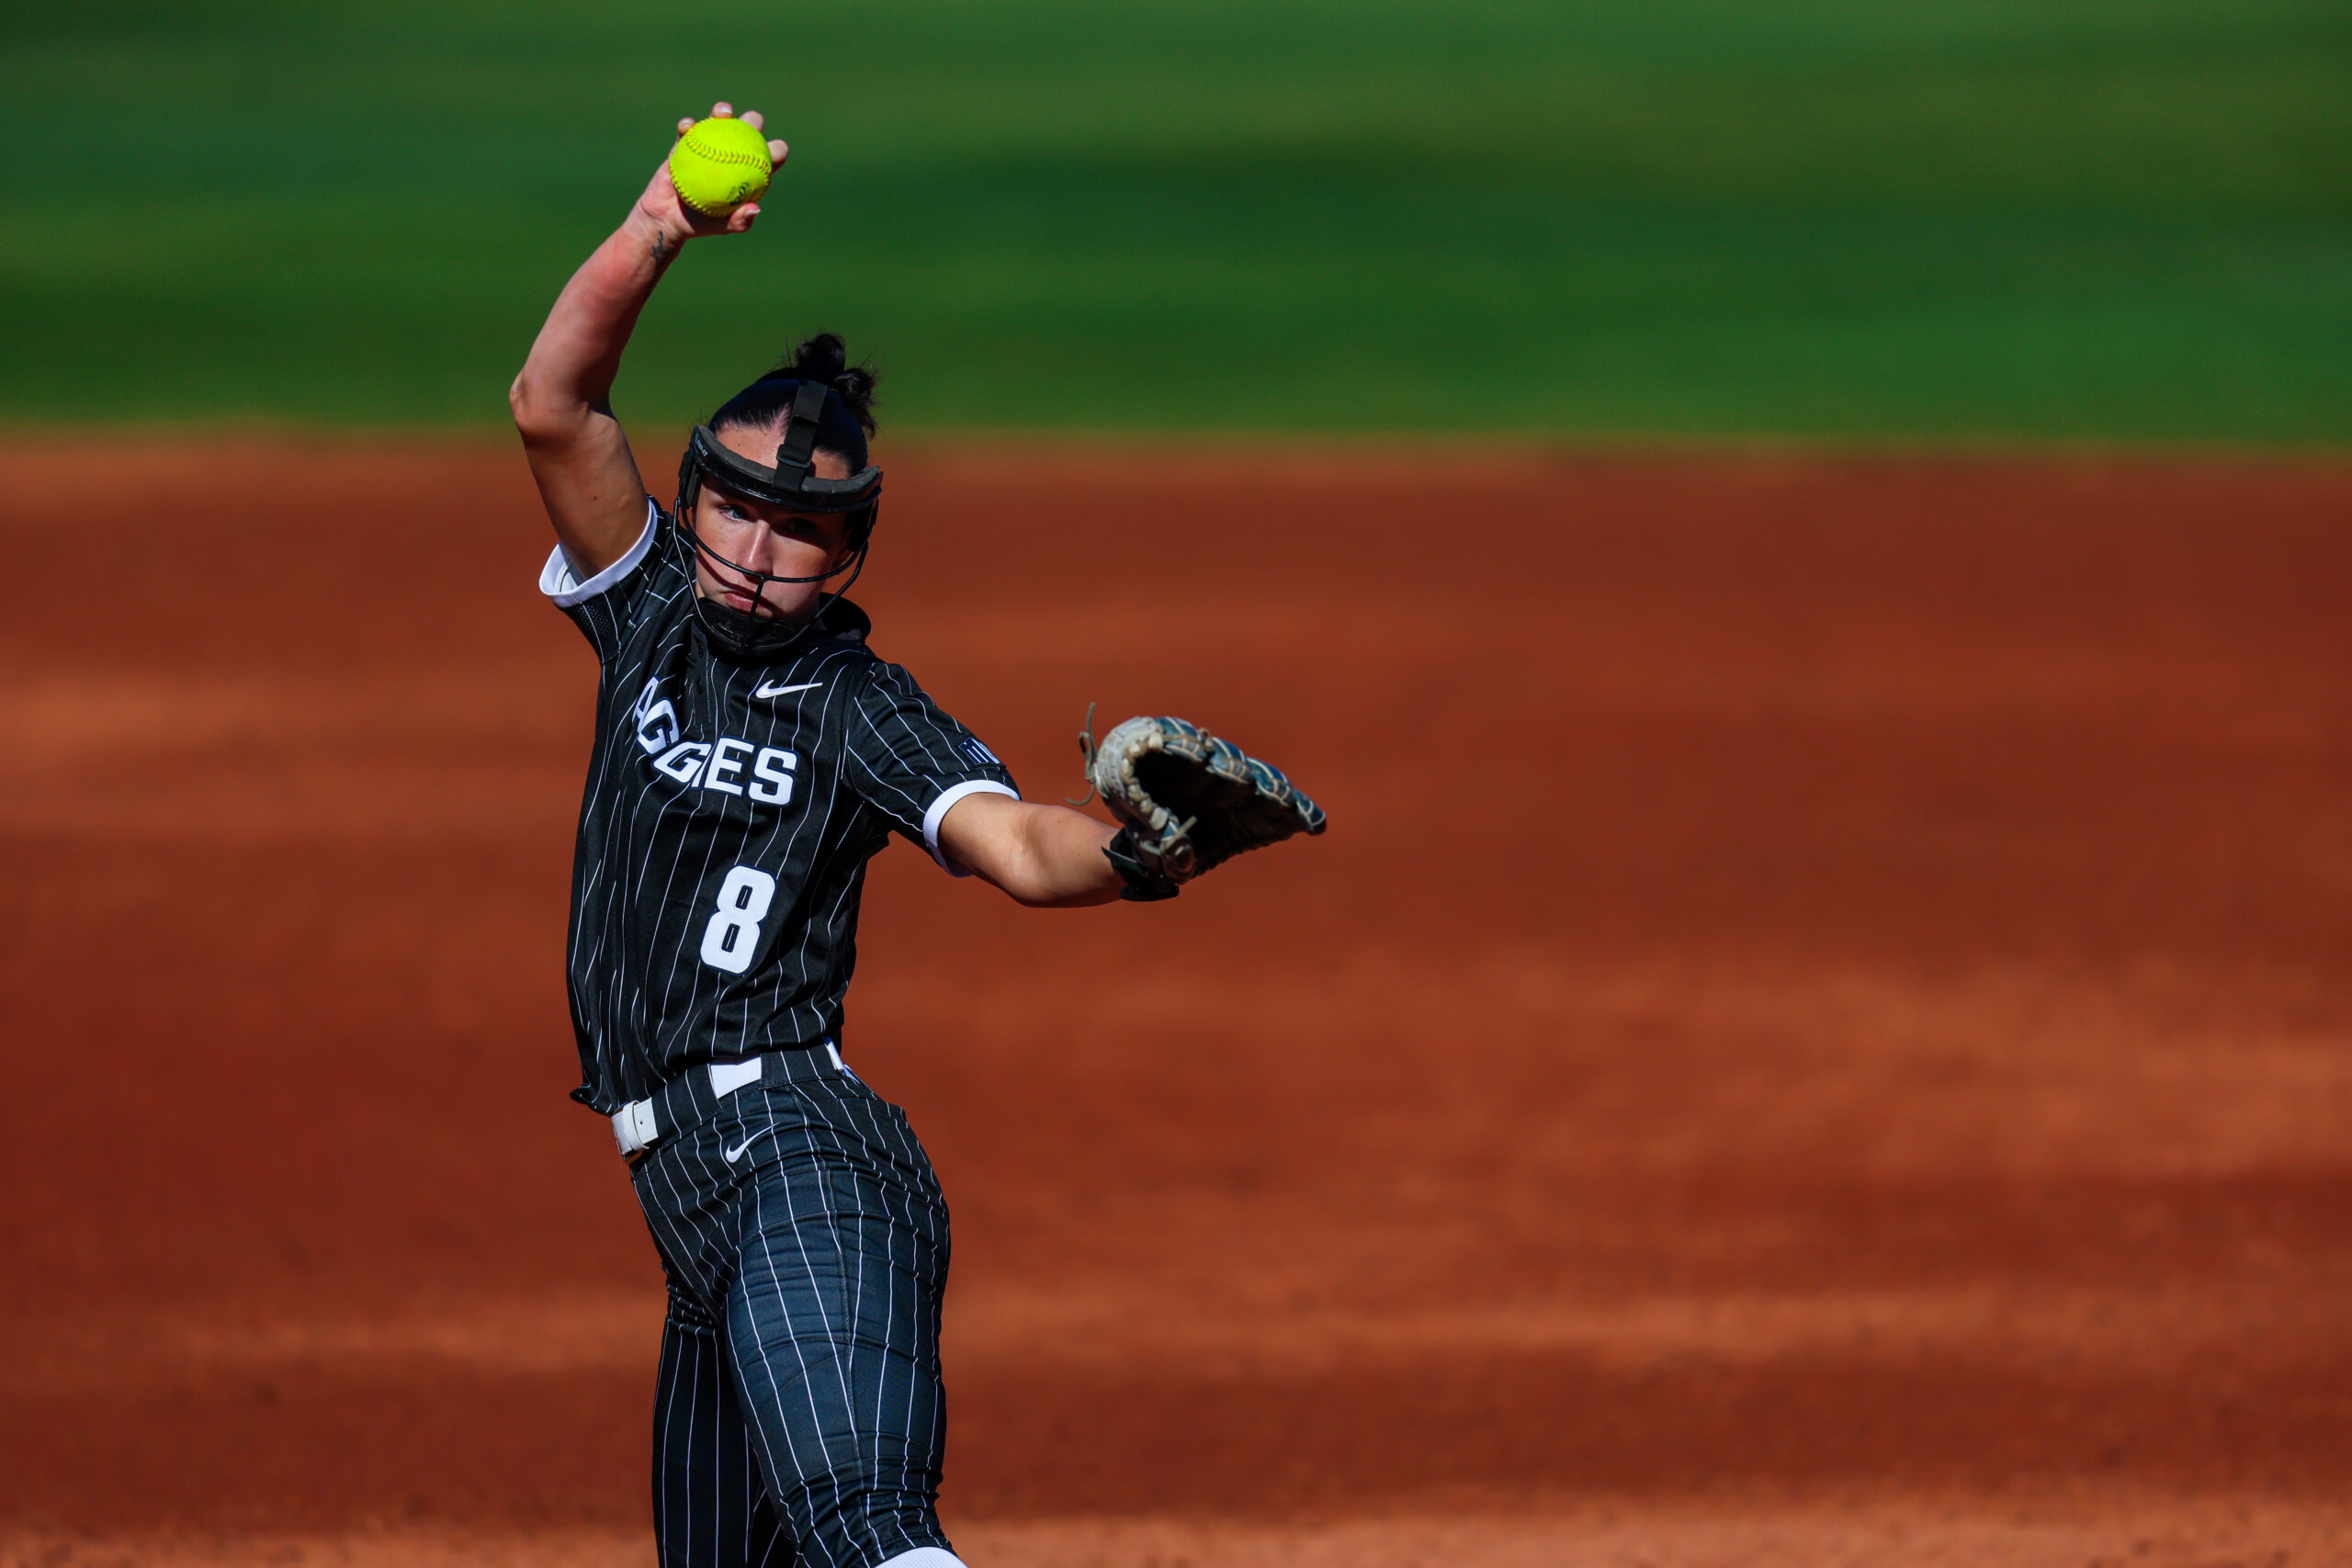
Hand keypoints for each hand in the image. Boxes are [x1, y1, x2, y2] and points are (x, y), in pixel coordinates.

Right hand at [631, 102, 788, 245]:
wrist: (668, 218)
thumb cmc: (701, 224)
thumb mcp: (723, 227)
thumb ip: (740, 221)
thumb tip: (756, 209)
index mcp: (747, 171)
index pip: (768, 156)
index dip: (777, 151)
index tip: (771, 154)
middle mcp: (730, 154)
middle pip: (747, 129)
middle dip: (754, 121)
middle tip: (749, 125)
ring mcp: (708, 145)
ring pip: (718, 121)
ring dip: (722, 111)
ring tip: (723, 113)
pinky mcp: (685, 144)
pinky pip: (686, 130)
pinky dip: (687, 126)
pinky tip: (687, 126)